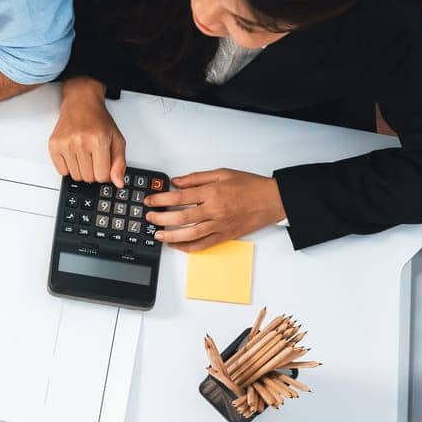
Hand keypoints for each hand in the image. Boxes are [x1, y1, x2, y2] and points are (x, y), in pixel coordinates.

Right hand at [49, 77, 125, 184]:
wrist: (80, 103)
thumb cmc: (98, 120)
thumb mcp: (117, 139)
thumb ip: (120, 162)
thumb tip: (118, 183)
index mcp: (99, 141)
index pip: (102, 177)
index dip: (105, 172)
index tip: (104, 163)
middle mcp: (81, 142)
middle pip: (88, 178)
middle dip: (93, 171)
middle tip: (94, 156)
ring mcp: (65, 145)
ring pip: (75, 176)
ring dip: (81, 169)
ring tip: (84, 154)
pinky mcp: (54, 146)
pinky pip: (62, 172)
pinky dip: (68, 167)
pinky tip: (73, 155)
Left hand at [144, 169, 285, 250]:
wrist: (272, 200)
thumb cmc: (250, 185)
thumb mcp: (222, 173)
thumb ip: (197, 178)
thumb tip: (176, 182)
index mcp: (212, 192)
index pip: (179, 198)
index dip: (160, 200)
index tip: (149, 201)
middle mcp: (214, 210)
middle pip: (181, 218)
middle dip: (160, 219)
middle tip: (149, 218)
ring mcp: (219, 225)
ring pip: (189, 235)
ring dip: (170, 236)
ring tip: (157, 234)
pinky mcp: (225, 236)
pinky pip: (203, 245)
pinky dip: (187, 248)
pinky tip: (176, 245)